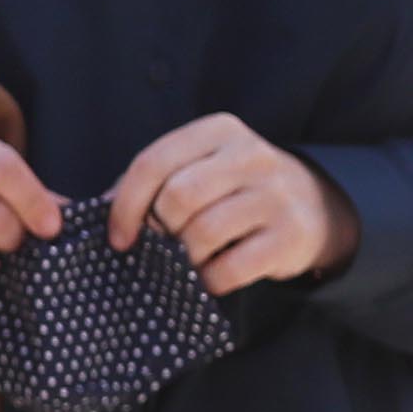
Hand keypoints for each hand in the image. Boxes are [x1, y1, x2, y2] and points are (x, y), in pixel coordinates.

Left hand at [106, 113, 356, 291]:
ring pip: (202, 234)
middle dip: (161, 231)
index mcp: (220, 131)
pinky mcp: (291, 235)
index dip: (125, 205)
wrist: (316, 206)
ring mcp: (276, 195)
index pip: (154, 162)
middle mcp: (252, 155)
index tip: (119, 237)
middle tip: (165, 245)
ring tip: (189, 260)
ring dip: (184, 259)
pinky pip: (230, 268)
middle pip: (177, 198)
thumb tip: (97, 210)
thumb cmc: (238, 189)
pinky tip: (212, 275)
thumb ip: (154, 181)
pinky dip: (210, 280)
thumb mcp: (202, 168)